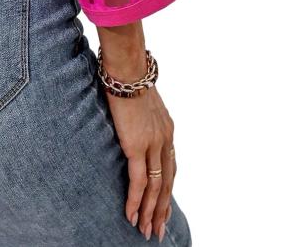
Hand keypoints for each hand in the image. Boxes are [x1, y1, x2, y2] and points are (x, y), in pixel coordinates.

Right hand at [106, 84, 175, 241]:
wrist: (127, 68)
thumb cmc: (129, 75)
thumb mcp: (141, 98)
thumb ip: (141, 114)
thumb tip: (131, 115)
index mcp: (167, 129)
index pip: (171, 167)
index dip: (168, 189)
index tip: (164, 206)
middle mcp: (164, 140)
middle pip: (168, 183)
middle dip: (163, 209)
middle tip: (158, 230)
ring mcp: (153, 145)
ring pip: (156, 188)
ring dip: (151, 212)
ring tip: (146, 231)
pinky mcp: (137, 146)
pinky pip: (139, 181)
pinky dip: (136, 201)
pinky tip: (132, 215)